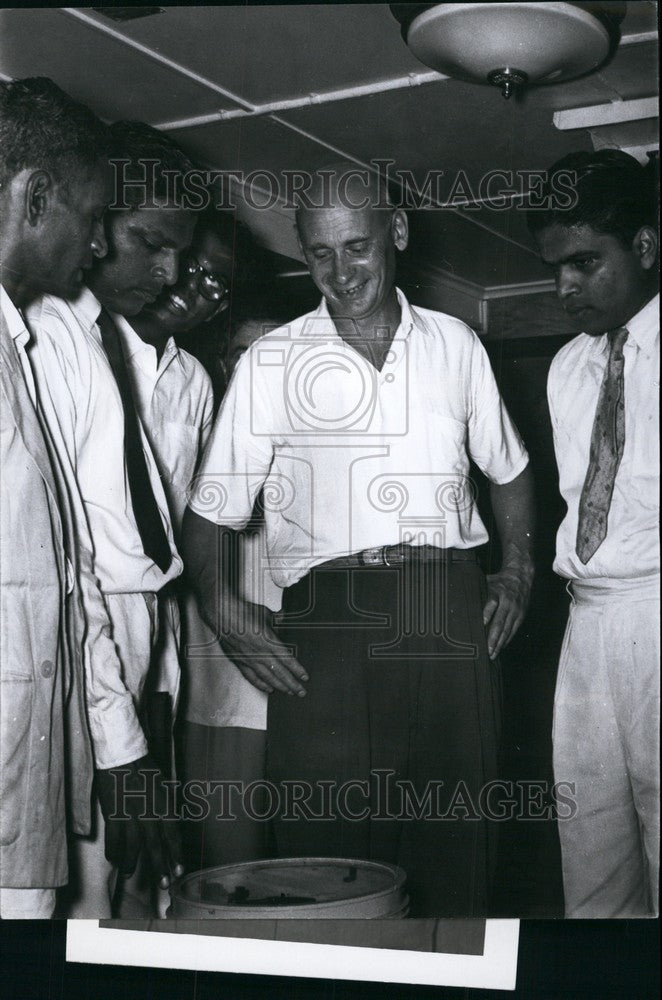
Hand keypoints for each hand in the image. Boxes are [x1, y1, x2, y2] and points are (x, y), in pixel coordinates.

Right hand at [96, 754, 182, 887]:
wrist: (124, 755)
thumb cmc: (147, 768)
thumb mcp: (165, 786)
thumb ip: (168, 807)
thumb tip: (172, 826)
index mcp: (164, 804)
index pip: (172, 835)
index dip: (175, 855)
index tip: (179, 871)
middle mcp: (149, 813)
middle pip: (154, 846)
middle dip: (159, 867)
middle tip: (164, 884)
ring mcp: (129, 815)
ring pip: (132, 847)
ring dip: (131, 863)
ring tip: (130, 873)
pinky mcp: (112, 814)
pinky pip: (113, 839)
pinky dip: (113, 852)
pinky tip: (114, 859)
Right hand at [221, 600, 308, 696]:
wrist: (221, 614)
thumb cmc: (242, 611)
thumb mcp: (265, 613)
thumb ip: (277, 619)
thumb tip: (284, 616)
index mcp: (268, 641)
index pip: (287, 660)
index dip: (297, 670)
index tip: (305, 678)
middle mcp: (260, 653)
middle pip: (279, 673)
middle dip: (292, 684)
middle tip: (301, 692)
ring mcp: (249, 659)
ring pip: (267, 678)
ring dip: (280, 687)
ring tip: (290, 693)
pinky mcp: (239, 661)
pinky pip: (252, 677)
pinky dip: (261, 685)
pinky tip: (269, 689)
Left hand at [482, 562, 533, 659]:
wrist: (520, 576)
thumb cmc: (498, 581)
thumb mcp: (487, 581)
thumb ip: (476, 590)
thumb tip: (458, 599)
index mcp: (497, 591)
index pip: (491, 602)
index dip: (487, 612)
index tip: (481, 623)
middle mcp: (507, 602)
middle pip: (500, 621)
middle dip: (493, 638)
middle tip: (487, 651)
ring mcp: (515, 610)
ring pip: (507, 629)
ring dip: (500, 643)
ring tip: (493, 654)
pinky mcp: (521, 615)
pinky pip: (513, 630)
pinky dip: (507, 640)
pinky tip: (501, 647)